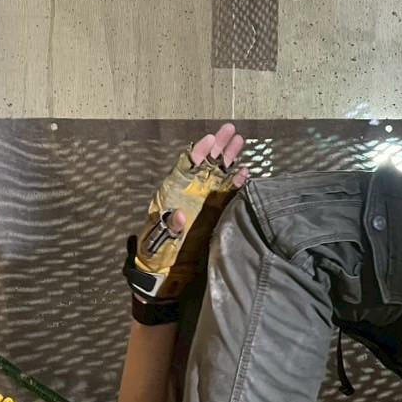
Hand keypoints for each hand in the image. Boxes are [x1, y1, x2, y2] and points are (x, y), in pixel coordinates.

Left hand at [124, 124, 249, 309]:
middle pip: (206, 163)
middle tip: (231, 130)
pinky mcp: (216, 213)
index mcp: (173, 191)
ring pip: (219, 174)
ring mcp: (205, 200)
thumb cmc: (156, 252)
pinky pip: (229, 194)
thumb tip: (178, 216)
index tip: (209, 139)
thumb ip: (168, 227)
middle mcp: (191, 191)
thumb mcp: (157, 240)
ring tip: (241, 141)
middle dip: (218, 146)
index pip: (186, 165)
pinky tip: (246, 173)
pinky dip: (237, 183)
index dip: (198, 151)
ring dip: (230, 158)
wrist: (166, 272)